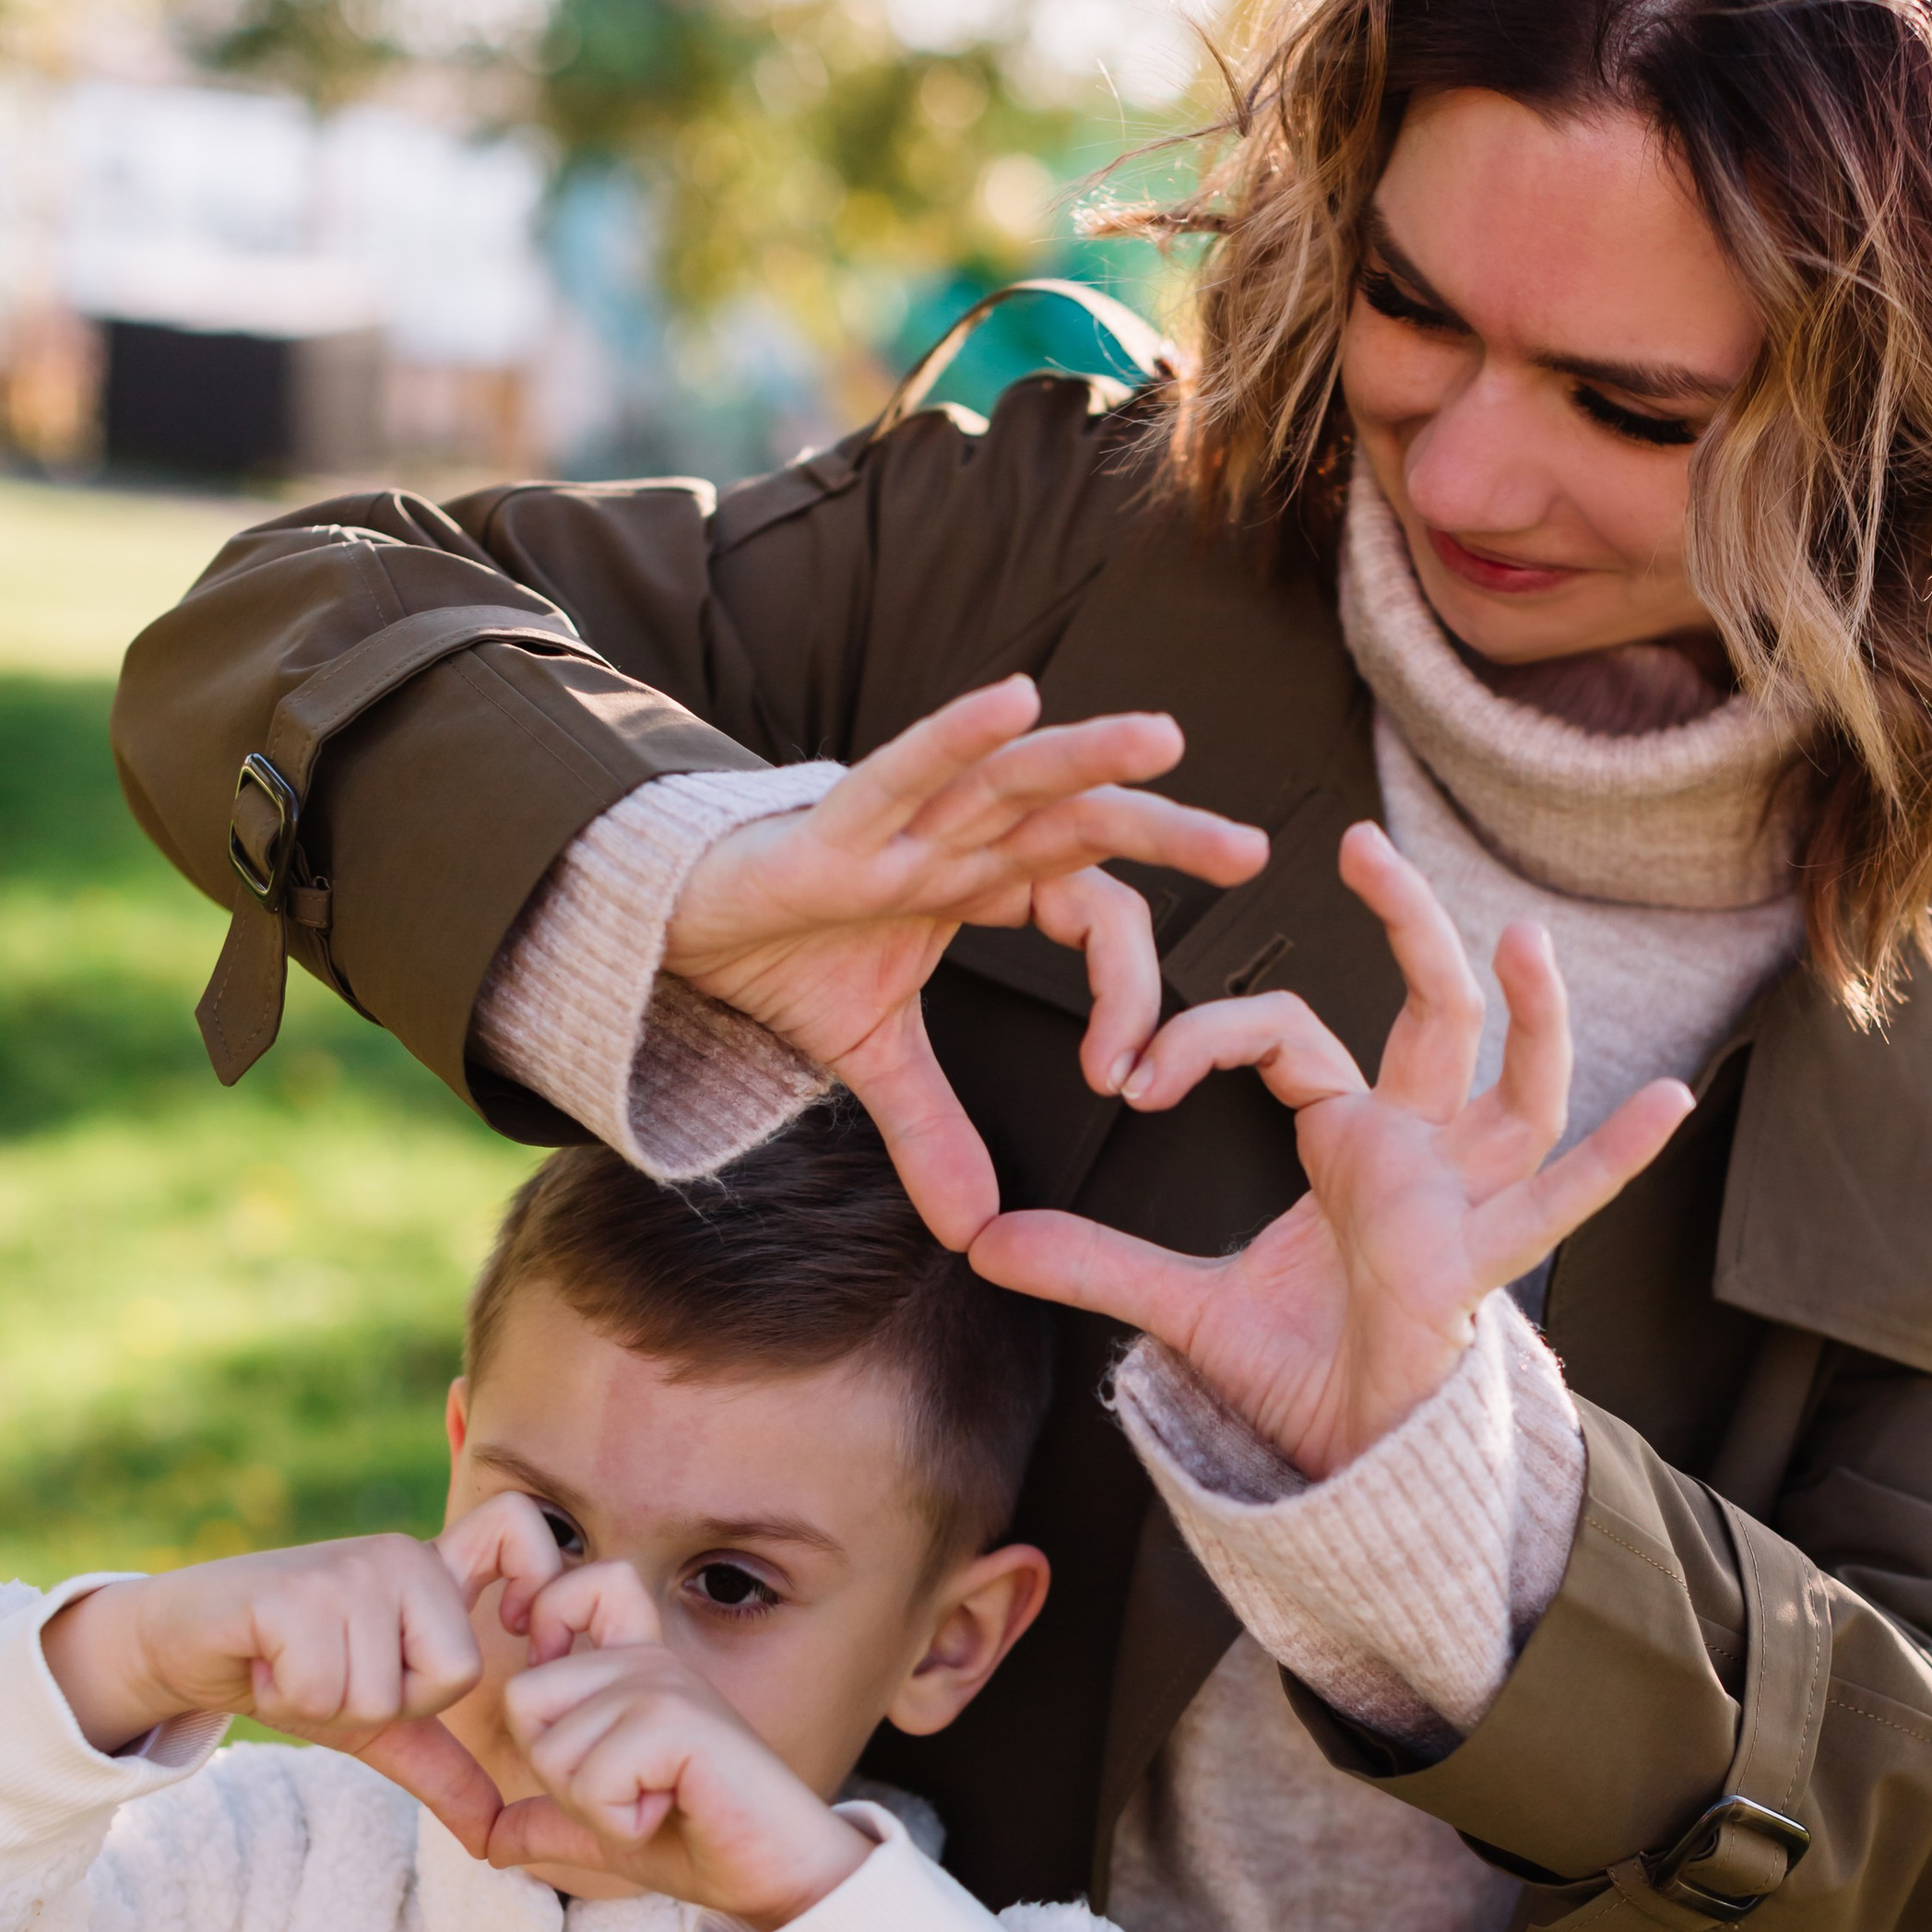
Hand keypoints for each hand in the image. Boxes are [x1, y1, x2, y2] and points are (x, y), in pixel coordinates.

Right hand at [36, 1497, 566, 1856]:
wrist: (184, 1644)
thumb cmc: (290, 1672)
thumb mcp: (379, 1726)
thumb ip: (443, 1769)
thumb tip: (498, 1840)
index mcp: (435, 1575)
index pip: (520, 1527)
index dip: (540, 1575)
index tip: (517, 1626)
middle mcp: (403, 1555)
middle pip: (456, 1674)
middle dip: (389, 1704)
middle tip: (338, 1670)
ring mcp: (349, 1567)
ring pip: (381, 1695)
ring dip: (327, 1705)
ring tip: (295, 1664)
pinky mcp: (295, 1592)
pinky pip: (326, 1692)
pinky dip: (287, 1698)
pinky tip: (264, 1662)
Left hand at [482, 1560, 868, 1929]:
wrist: (779, 1874)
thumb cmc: (702, 1843)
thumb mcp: (605, 1831)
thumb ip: (549, 1820)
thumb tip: (486, 1839)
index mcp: (634, 1668)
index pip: (573, 1586)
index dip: (545, 1614)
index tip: (553, 1658)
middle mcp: (648, 1661)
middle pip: (524, 1698)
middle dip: (557, 1772)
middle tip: (629, 1789)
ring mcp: (664, 1684)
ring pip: (552, 1749)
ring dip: (592, 1806)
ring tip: (658, 1802)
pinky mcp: (678, 1721)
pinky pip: (591, 1780)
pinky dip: (619, 1821)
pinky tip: (673, 1810)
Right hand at [664, 676, 1267, 1243]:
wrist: (677, 926)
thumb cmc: (783, 955)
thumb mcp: (873, 1058)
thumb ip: (931, 1130)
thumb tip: (973, 1231)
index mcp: (985, 882)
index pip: (1090, 915)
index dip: (1124, 990)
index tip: (1129, 1074)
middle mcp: (960, 840)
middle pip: (1085, 826)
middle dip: (1168, 835)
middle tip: (1254, 852)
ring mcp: (902, 822)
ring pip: (1015, 780)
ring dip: (1089, 757)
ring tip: (1166, 740)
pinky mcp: (834, 822)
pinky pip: (908, 768)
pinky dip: (957, 734)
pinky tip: (1016, 700)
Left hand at [968, 823, 1694, 1480]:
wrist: (1340, 1451)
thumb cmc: (1292, 1370)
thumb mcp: (1177, 1307)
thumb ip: (1091, 1263)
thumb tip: (985, 1244)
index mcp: (1346, 1137)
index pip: (1284, 1034)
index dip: (1206, 1037)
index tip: (1133, 1077)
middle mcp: (1420, 1147)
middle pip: (1430, 1011)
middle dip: (1408, 925)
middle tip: (1363, 846)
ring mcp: (1466, 1193)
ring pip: (1512, 1079)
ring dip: (1529, 1010)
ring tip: (1526, 937)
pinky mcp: (1484, 1252)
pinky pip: (1563, 1196)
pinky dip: (1616, 1154)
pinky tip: (1667, 1101)